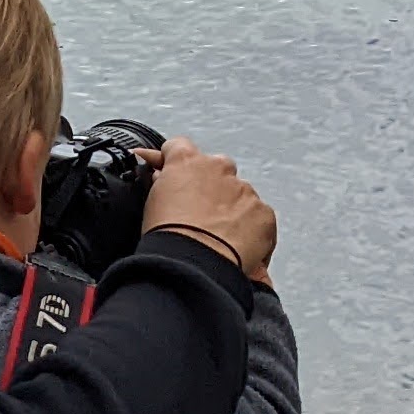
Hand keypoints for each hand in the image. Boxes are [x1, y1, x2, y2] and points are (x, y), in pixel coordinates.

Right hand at [141, 138, 276, 285]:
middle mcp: (218, 169)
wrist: (193, 266)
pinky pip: (259, 219)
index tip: (172, 177)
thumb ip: (159, 181)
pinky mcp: (263, 214)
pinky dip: (250, 231)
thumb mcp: (150, 202)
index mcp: (186, 161)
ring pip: (240, 195)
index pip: (179, 147)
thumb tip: (160, 175)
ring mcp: (244, 190)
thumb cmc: (168, 237)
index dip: (174, 163)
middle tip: (197, 216)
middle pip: (216, 170)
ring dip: (231, 211)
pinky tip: (235, 248)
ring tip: (216, 239)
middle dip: (210, 188)